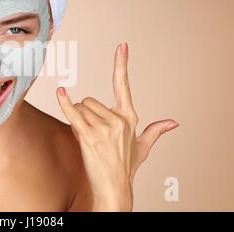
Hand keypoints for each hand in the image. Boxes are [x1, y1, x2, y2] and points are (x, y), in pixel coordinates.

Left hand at [56, 42, 178, 210]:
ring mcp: (105, 128)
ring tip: (88, 139)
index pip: (123, 84)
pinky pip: (74, 114)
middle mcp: (119, 119)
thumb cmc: (126, 167)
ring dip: (78, 121)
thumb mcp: (143, 147)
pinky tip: (60, 92)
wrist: (115, 188)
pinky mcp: (90, 136)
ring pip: (81, 109)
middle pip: (90, 101)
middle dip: (86, 114)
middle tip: (92, 133)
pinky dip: (64, 103)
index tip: (122, 45)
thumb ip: (155, 131)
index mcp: (129, 117)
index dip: (121, 64)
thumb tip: (173, 123)